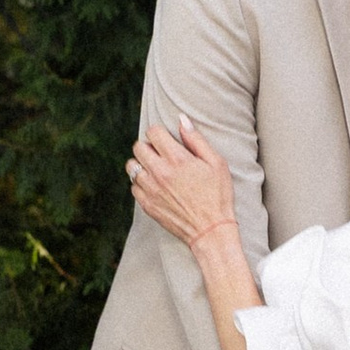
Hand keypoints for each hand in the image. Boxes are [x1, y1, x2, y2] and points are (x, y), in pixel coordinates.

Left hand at [128, 114, 239, 255]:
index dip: (160, 133)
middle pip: (138, 146)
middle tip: (162, 155)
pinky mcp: (147, 204)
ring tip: (156, 170)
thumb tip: (181, 119)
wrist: (210, 230)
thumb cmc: (218, 195)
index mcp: (177, 159)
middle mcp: (159, 172)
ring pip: (132, 166)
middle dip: (149, 146)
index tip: (167, 140)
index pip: (153, 132)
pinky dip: (141, 184)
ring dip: (142, 165)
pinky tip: (156, 187)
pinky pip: (133, 187)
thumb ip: (196, 140)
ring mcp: (150, 189)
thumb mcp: (216, 163)